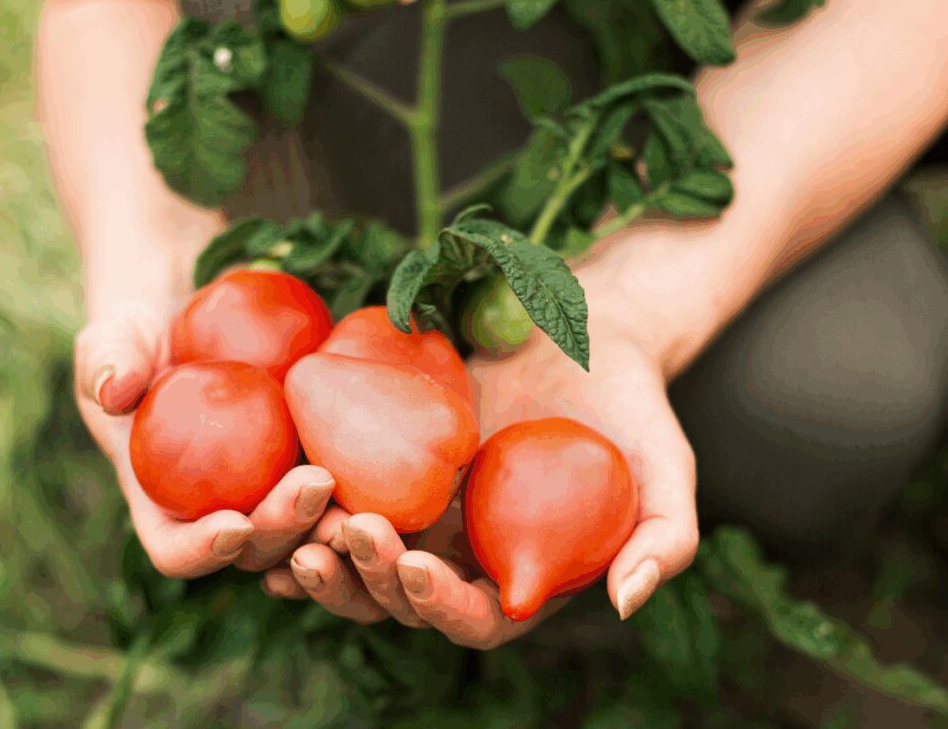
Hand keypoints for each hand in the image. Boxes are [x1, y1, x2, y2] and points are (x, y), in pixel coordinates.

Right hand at [75, 253, 336, 578]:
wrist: (192, 317)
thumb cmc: (140, 332)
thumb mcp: (112, 339)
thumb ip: (107, 362)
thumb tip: (114, 389)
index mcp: (161, 504)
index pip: (176, 550)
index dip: (203, 550)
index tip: (233, 522)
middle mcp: (218, 513)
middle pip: (253, 550)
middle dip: (284, 529)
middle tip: (316, 484)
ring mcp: (269, 494)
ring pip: (305, 534)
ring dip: (333, 525)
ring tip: (363, 495)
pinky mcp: (310, 464)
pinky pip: (341, 491)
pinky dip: (364, 491)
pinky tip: (391, 471)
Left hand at [262, 327, 696, 644]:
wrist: (586, 327)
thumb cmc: (633, 401)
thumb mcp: (669, 467)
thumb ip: (663, 540)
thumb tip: (624, 602)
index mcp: (524, 573)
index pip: (477, 620)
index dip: (441, 607)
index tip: (415, 562)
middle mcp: (466, 556)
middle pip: (402, 600)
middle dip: (367, 581)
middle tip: (342, 534)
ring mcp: (423, 514)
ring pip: (359, 562)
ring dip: (323, 560)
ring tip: (297, 530)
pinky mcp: (390, 465)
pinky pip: (340, 497)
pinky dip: (304, 508)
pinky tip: (277, 490)